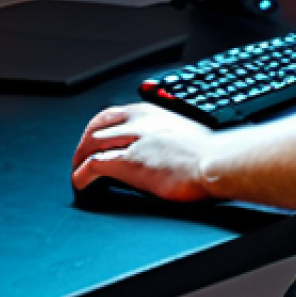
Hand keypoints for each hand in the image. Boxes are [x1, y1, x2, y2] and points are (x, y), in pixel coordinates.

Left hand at [71, 103, 215, 202]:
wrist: (218, 163)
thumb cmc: (212, 154)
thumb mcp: (186, 133)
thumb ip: (168, 134)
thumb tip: (164, 146)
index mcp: (153, 112)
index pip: (114, 113)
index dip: (100, 127)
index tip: (97, 138)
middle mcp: (139, 121)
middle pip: (96, 126)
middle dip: (84, 142)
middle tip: (80, 157)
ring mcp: (132, 140)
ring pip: (90, 144)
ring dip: (79, 159)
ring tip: (77, 172)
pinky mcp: (127, 162)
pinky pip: (93, 166)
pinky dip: (82, 175)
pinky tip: (81, 184)